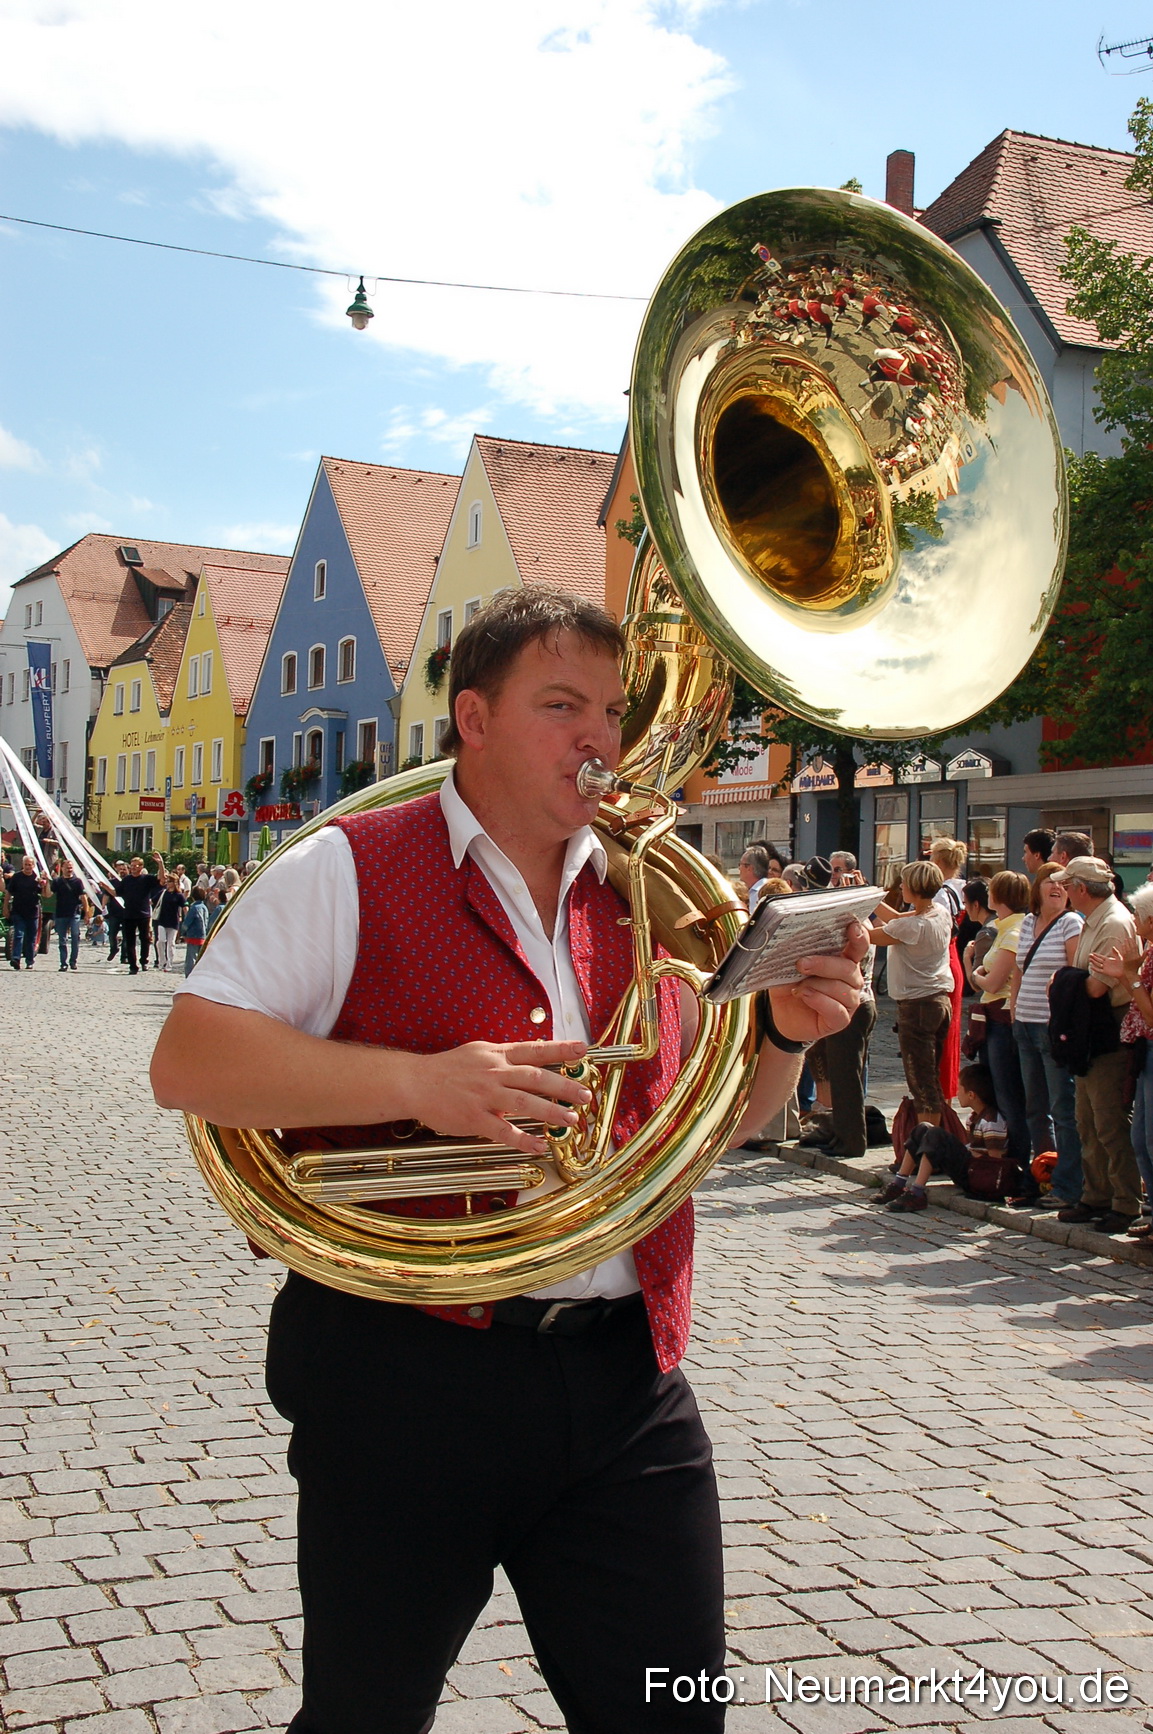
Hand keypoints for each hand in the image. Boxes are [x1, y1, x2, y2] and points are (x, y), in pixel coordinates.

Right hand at [399, 1039, 591, 1156]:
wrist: (415, 1082)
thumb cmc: (448, 1069)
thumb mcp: (479, 1053)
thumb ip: (505, 1059)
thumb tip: (533, 1062)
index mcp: (497, 1056)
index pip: (534, 1049)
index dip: (560, 1049)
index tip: (582, 1050)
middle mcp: (494, 1073)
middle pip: (535, 1077)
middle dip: (564, 1086)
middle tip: (585, 1095)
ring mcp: (484, 1096)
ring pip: (524, 1103)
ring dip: (550, 1112)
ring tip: (570, 1120)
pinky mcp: (473, 1118)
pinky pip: (503, 1131)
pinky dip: (522, 1139)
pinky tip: (538, 1146)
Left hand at [768, 918, 866, 1043]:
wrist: (782, 1015)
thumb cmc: (790, 986)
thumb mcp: (788, 966)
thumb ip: (794, 953)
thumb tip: (788, 940)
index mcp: (842, 961)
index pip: (858, 947)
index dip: (859, 937)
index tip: (853, 926)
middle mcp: (850, 980)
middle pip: (848, 968)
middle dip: (824, 964)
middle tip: (801, 964)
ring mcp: (848, 1001)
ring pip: (842, 989)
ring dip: (817, 985)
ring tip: (798, 987)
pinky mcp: (841, 1020)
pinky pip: (837, 1010)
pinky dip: (819, 1001)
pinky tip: (805, 996)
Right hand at [1089, 943, 1139, 984]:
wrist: (1123, 972)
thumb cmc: (1122, 964)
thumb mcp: (1119, 957)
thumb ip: (1115, 952)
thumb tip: (1113, 947)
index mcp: (1108, 959)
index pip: (1100, 956)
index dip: (1096, 955)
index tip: (1092, 953)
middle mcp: (1105, 963)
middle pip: (1098, 960)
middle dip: (1094, 957)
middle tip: (1089, 955)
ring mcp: (1105, 968)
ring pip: (1097, 964)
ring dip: (1093, 962)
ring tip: (1089, 959)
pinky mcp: (1105, 972)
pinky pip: (1099, 970)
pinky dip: (1095, 968)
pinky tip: (1091, 966)